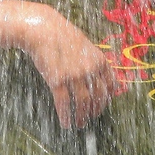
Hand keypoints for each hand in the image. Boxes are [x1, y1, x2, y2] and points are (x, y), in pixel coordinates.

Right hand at [24, 9, 120, 128]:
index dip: (108, 97)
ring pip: (83, 103)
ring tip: (79, 124)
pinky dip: (66, 116)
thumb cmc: (63, 36)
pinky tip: (66, 124)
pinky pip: (64, 104)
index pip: (110, 84)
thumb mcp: (85, 45)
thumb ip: (93, 60)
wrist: (44, 30)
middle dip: (96, 110)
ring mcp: (75, 75)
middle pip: (98, 96)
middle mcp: (90, 69)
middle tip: (91, 117)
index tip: (103, 104)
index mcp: (99, 60)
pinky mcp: (58, 81)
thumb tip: (97, 75)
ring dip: (82, 117)